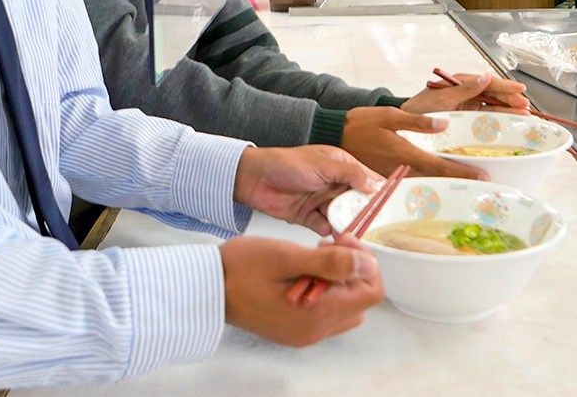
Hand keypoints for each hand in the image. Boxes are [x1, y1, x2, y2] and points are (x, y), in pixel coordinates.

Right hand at [221, 235, 382, 346]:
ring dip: (339, 281)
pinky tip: (302, 273)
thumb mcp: (287, 256)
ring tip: (313, 258)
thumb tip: (367, 264)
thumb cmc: (242, 267)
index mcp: (318, 314)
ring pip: (345, 308)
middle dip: (352, 270)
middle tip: (326, 246)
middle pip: (360, 301)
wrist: (206, 287)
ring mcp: (304, 334)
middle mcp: (315, 331)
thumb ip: (330, 262)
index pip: (371, 292)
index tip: (342, 241)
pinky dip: (324, 292)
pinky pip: (325, 314)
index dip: (364, 262)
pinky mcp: (293, 331)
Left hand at [233, 145, 380, 234]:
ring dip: (347, 225)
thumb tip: (376, 186)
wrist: (254, 179)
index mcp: (340, 165)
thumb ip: (350, 175)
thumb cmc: (286, 164)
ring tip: (356, 236)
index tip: (395, 207)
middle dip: (365, 213)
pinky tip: (334, 237)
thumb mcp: (323, 165)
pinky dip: (329, 232)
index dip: (380, 192)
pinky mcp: (308, 216)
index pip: (367, 179)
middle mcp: (333, 184)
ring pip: (342, 216)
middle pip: (357, 202)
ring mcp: (321, 201)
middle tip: (377, 228)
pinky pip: (325, 227)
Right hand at [341, 106, 488, 179]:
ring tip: (464, 187)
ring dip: (444, 188)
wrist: (334, 136)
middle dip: (459, 184)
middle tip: (480, 186)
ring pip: (424, 186)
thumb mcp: (389, 115)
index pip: (441, 167)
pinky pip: (410, 187)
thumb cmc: (360, 124)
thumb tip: (443, 124)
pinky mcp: (385, 180)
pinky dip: (426, 188)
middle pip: (436, 181)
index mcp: (405, 154)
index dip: (463, 172)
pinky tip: (436, 186)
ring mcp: (393, 178)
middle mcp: (401, 171)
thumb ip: (417, 121)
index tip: (483, 177)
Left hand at [406, 72, 530, 113]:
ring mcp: (468, 104)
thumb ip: (465, 89)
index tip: (521, 90)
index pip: (487, 82)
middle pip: (494, 93)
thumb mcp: (442, 99)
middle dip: (510, 98)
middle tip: (526, 107)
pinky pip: (487, 115)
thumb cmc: (420, 110)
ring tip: (525, 115)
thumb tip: (487, 76)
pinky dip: (500, 118)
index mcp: (460, 82)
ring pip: (493, 104)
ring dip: (509, 109)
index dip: (505, 86)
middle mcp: (466, 91)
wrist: (406, 127)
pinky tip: (512, 121)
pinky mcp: (467, 116)